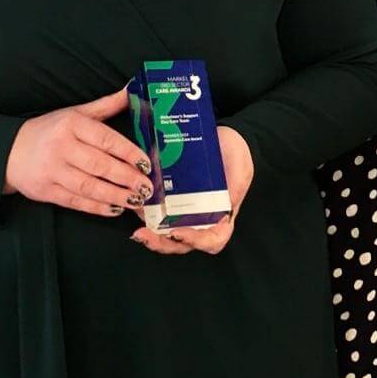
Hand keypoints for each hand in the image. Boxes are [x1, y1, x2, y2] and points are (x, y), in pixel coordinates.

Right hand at [4, 90, 151, 216]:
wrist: (10, 152)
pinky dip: (97, 208)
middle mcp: (61, 147)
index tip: (146, 163)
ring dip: (116, 195)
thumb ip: (106, 105)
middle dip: (127, 178)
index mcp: (71, 124)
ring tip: (136, 200)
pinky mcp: (46, 191)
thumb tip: (132, 90)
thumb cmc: (49, 130)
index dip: (128, 152)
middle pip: (100, 165)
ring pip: (89, 186)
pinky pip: (76, 201)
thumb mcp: (75, 113)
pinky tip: (115, 209)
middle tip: (147, 187)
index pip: (105, 139)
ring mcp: (52, 171)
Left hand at [131, 126, 254, 254]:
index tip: (177, 233)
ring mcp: (184, 210)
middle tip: (145, 235)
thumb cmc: (235, 153)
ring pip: (165, 231)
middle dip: (161, 243)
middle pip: (182, 243)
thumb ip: (235, 190)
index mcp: (222, 217)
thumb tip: (224, 213)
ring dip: (149, 232)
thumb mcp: (241, 171)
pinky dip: (145, 211)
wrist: (222, 134)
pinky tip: (135, 202)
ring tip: (137, 220)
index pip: (211, 241)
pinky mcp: (170, 198)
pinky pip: (156, 210)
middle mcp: (201, 219)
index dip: (194, 242)